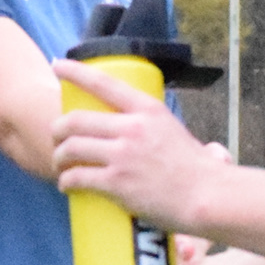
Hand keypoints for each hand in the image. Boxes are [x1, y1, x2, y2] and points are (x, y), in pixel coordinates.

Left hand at [51, 59, 230, 231]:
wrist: (207, 198)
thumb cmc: (197, 171)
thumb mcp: (176, 133)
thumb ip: (154, 128)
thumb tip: (164, 140)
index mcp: (148, 110)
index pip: (103, 83)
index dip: (74, 72)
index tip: (57, 66)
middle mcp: (132, 128)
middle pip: (76, 119)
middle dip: (58, 128)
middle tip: (56, 138)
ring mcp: (122, 156)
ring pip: (71, 148)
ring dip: (59, 156)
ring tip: (60, 164)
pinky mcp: (116, 183)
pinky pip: (77, 177)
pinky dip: (66, 181)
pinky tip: (66, 185)